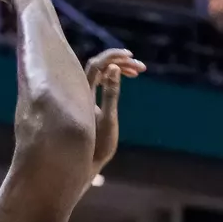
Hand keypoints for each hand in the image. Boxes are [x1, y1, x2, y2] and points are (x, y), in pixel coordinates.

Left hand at [85, 48, 145, 173]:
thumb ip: (111, 94)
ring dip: (119, 69)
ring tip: (138, 71)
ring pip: (101, 74)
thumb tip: (114, 68)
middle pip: (100, 67)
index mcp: (83, 93)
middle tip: (141, 67)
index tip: (132, 56)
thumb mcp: (108, 120)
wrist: (81, 165)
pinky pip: (101, 83)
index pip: (97, 65)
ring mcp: (84, 97)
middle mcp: (81, 92)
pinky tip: (126, 79)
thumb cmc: (95, 147)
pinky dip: (114, 79)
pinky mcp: (89, 103)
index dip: (113, 56)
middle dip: (120, 62)